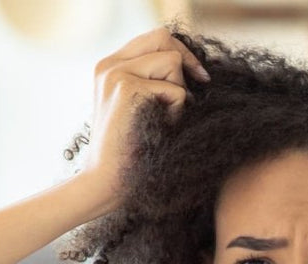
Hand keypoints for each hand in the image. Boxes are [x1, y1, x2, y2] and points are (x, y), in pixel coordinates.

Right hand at [79, 27, 209, 217]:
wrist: (105, 181)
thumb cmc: (129, 152)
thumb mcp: (139, 107)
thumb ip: (152, 80)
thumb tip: (189, 65)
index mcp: (108, 67)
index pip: (152, 38)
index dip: (180, 51)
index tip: (198, 75)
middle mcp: (108, 65)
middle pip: (162, 38)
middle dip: (186, 60)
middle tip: (202, 82)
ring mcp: (115, 74)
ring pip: (172, 62)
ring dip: (180, 92)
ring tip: (165, 118)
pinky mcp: (127, 88)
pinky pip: (176, 91)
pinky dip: (177, 112)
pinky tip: (160, 128)